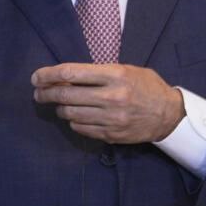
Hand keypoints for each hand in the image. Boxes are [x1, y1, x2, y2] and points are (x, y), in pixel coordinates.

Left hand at [32, 63, 184, 143]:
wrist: (169, 114)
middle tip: (38, 92)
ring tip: (58, 103)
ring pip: (70, 113)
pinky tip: (74, 115)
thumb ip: (97, 72)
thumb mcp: (125, 70)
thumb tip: (63, 76)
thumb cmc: (145, 86)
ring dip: (59, 108)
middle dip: (45, 93)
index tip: (36, 77)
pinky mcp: (111, 135)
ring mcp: (111, 118)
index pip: (71, 73)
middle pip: (65, 95)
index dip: (48, 75)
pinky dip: (72, 120)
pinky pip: (80, 128)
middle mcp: (112, 97)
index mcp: (115, 75)